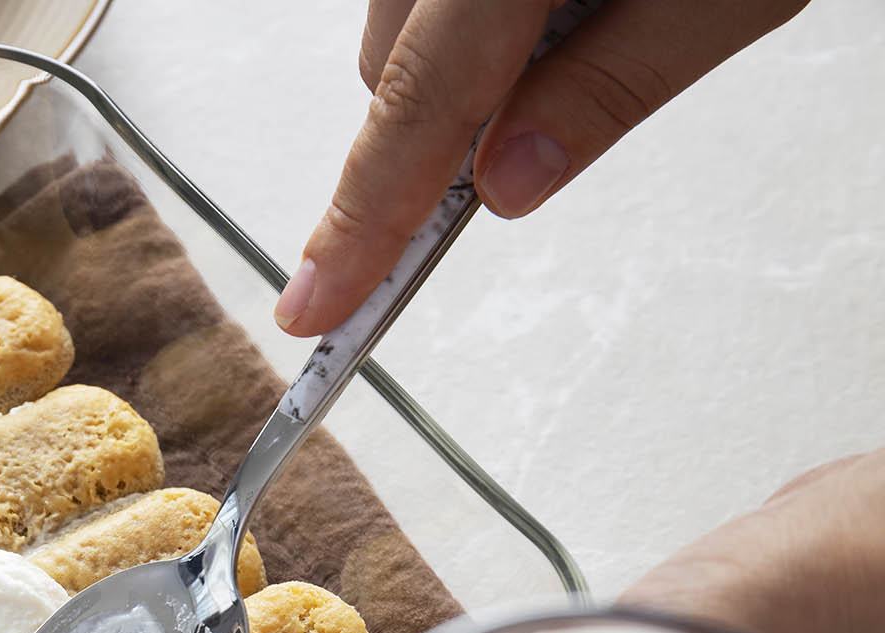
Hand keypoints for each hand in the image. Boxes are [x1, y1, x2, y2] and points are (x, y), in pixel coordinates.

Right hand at [274, 0, 810, 336]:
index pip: (416, 107)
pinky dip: (477, 3)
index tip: (317, 305)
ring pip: (404, 22)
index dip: (363, 219)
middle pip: (393, 68)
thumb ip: (612, 88)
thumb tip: (506, 185)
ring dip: (469, 51)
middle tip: (557, 99)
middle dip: (452, 120)